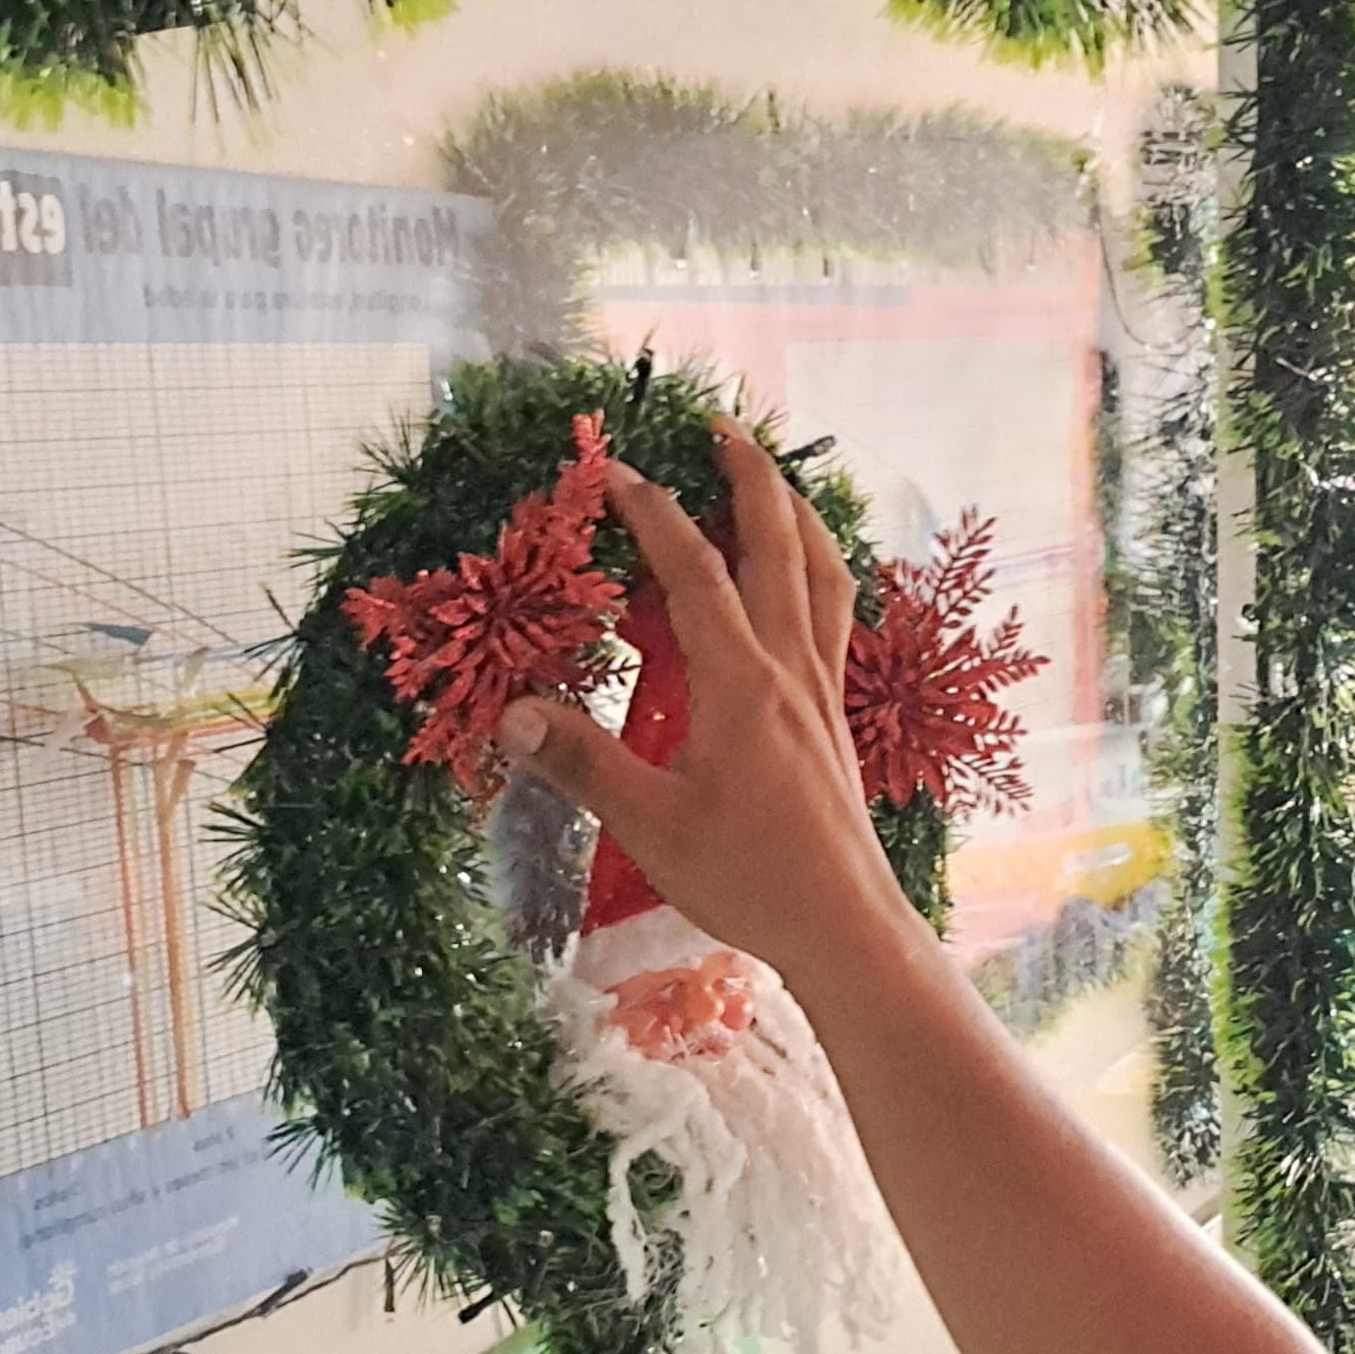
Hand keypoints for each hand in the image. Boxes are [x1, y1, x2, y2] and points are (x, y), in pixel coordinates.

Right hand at [499, 420, 924, 990]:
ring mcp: (822, 692)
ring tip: (774, 478)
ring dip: (797, 515)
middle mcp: (791, 671)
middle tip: (720, 426)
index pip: (695, 572)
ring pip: (821, 575)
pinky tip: (806, 580)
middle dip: (750, 477)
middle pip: (779, 546)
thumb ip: (581, 763)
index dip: (653, 512)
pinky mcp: (835, 719)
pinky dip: (820, 574)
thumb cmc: (748, 880)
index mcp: (742, 685)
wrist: (843, 927)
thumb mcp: (649, 826)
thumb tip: (511, 713)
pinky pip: (835, 618)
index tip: (614, 468)